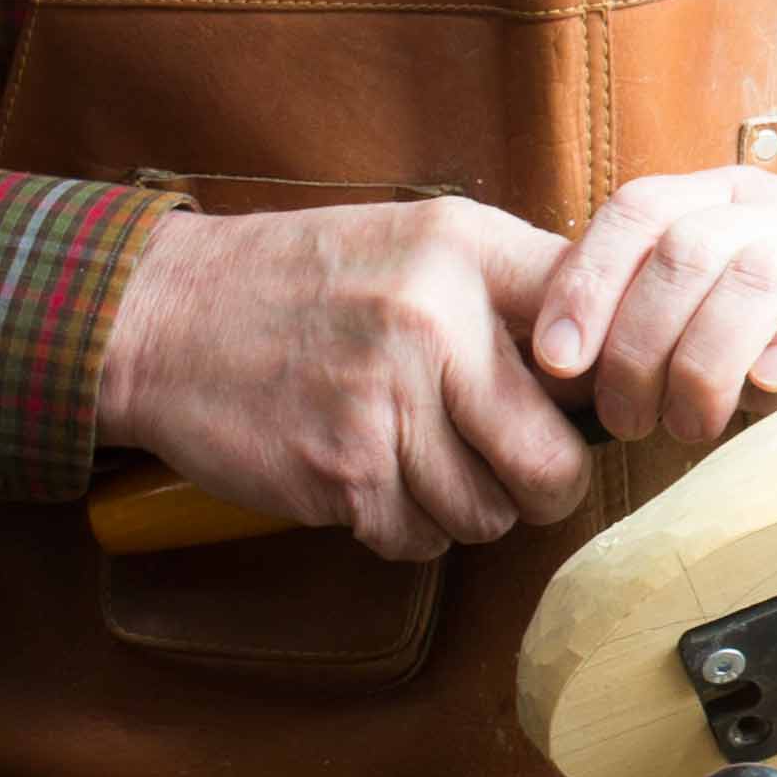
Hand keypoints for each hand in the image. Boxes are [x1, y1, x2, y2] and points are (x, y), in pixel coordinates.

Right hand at [94, 197, 592, 560]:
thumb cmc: (308, 280)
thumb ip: (513, 284)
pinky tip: (380, 480)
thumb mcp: (418, 238)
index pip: (591, 325)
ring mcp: (384, 403)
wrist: (167, 317)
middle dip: (549, 485)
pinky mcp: (340, 473)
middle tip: (530, 474)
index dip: (609, 382)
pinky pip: (419, 538)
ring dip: (471, 509)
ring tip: (432, 463)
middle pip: (553, 460)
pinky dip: (410, 527)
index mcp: (464, 250)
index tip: (595, 405)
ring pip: (487, 513)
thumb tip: (609, 357)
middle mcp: (432, 322)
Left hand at [532, 169, 776, 445]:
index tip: (560, 359)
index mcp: (719, 198)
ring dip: (707, 361)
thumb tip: (560, 370)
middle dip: (641, 347)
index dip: (589, 283)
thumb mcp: (718, 309)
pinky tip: (773, 385)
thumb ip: (654, 318)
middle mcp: (774, 204)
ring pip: (752, 274)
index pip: (637, 211)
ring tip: (695, 424)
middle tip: (633, 421)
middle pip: (685, 251)